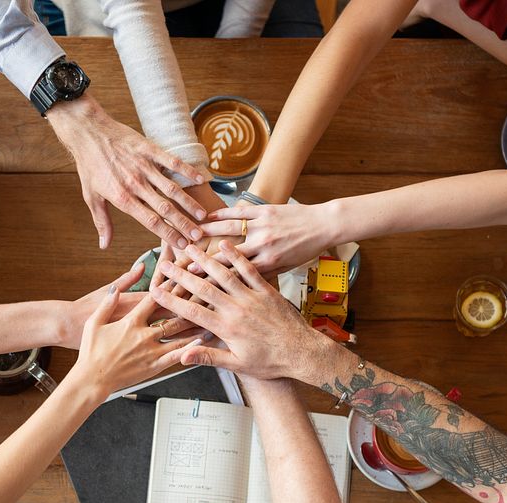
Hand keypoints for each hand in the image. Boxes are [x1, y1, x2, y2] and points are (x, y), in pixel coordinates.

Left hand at [47, 96, 206, 249]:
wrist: (88, 132)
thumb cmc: (90, 166)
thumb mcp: (91, 197)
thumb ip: (102, 222)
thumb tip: (104, 245)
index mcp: (123, 198)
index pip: (150, 221)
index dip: (168, 234)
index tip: (182, 245)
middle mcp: (136, 184)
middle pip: (165, 208)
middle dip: (183, 224)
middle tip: (198, 235)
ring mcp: (144, 166)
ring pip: (171, 188)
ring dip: (188, 203)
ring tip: (202, 215)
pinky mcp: (149, 149)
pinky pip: (172, 162)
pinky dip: (187, 171)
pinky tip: (200, 179)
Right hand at [69, 273, 201, 398]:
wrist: (91, 379)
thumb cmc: (91, 351)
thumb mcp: (94, 322)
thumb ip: (107, 303)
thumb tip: (116, 289)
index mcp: (130, 321)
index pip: (154, 300)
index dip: (169, 288)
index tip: (182, 279)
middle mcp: (144, 335)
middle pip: (172, 315)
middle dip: (190, 304)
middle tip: (205, 294)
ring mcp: (150, 351)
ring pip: (178, 335)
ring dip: (195, 325)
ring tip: (211, 316)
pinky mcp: (153, 366)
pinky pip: (176, 356)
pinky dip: (190, 348)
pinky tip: (202, 343)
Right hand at [150, 241, 327, 379]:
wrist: (303, 353)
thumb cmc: (271, 362)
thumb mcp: (237, 364)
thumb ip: (209, 357)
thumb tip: (182, 357)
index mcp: (227, 328)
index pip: (192, 311)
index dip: (172, 301)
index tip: (156, 291)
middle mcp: (237, 309)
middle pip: (203, 288)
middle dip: (181, 275)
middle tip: (165, 264)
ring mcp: (252, 297)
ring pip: (223, 274)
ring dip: (205, 260)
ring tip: (189, 248)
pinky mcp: (267, 289)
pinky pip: (249, 269)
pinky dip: (236, 256)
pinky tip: (224, 244)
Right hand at [201, 202, 333, 275]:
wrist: (325, 226)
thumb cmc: (307, 251)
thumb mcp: (287, 267)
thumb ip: (263, 276)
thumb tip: (242, 284)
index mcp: (269, 266)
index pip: (233, 277)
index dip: (212, 282)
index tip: (193, 287)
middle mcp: (263, 247)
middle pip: (225, 257)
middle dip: (201, 262)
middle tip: (181, 266)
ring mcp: (263, 228)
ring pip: (228, 232)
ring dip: (206, 234)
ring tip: (189, 236)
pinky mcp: (265, 211)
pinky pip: (239, 213)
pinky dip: (223, 214)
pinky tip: (208, 216)